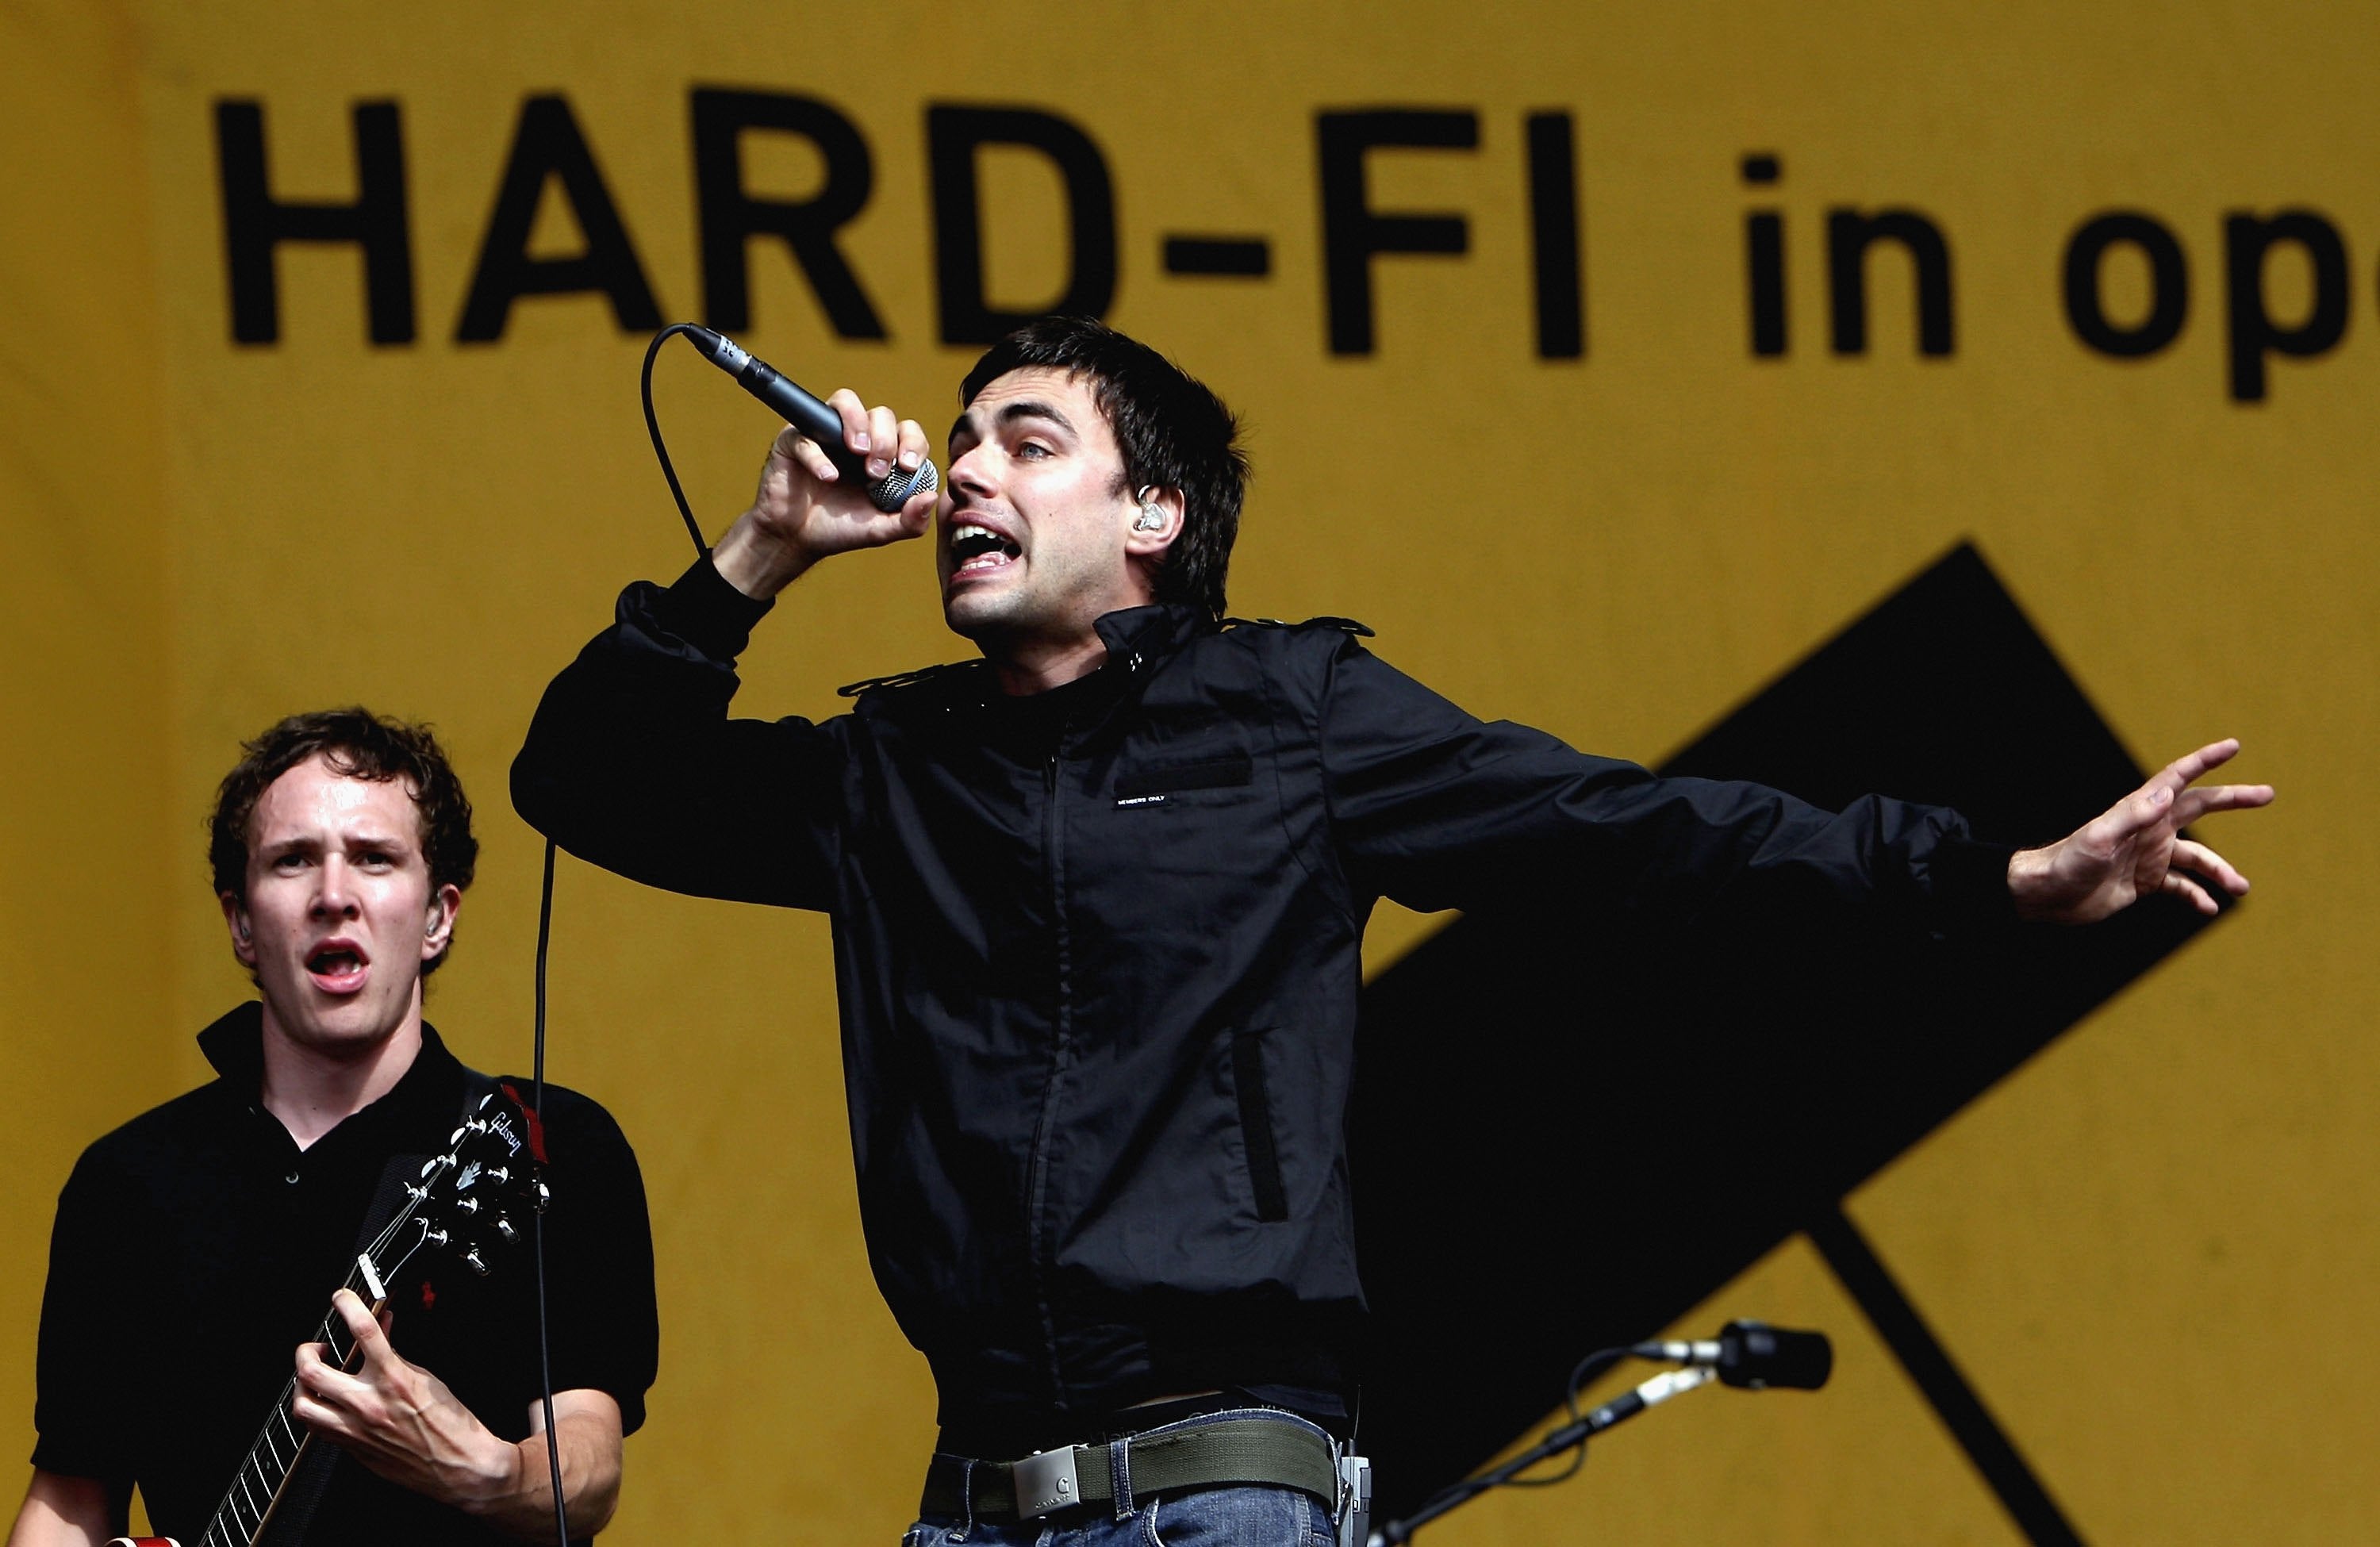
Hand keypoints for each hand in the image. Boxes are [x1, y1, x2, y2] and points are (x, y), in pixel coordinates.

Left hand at [291, 1290, 512, 1511]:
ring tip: (312, 1376)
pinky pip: (317, 1428)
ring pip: (303, 1405)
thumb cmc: (450, 1425)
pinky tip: (325, 1403)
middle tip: (315, 1346)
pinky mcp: (352, 1448)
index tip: (342, 1298)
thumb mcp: (427, 1378)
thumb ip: (397, 1354)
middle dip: (306, 1351)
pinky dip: (315, 1410)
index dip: (347, 1305)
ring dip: (301, 1385)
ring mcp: (355, 1429)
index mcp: (394, 1379)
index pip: (363, 1331)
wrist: (457, 1465)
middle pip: (313, 1371)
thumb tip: (383, 1332)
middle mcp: (369, 1404)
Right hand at [712, 389, 936, 598]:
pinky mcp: (793, 440)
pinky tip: (827, 478)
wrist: (797, 540)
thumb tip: (933, 497)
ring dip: (858, 423)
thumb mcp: (881, 530)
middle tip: (877, 472)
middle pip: (881, 414)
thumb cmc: (841, 528)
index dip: (912, 442)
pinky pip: (806, 435)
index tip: (908, 466)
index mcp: (883, 453)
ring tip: (858, 452)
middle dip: (885, 440)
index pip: (907, 430)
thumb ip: (910, 520)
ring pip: (846, 401)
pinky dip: (818, 455)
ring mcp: (824, 433)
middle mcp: (856, 436)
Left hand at [2007, 738, 2272, 923]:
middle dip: (2233, 800)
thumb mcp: (2099, 838)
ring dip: (2220, 871)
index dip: (2204, 760)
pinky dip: (2197, 895)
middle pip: (2200, 808)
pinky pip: (2181, 886)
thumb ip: (2132, 816)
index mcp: (2140, 811)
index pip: (2178, 778)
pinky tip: (2209, 908)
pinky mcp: (2144, 881)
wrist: (2046, 895)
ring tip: (2241, 888)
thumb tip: (2166, 792)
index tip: (2233, 746)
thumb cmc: (2067, 862)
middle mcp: (2149, 829)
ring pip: (2197, 858)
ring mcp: (2149, 855)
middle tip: (2267, 794)